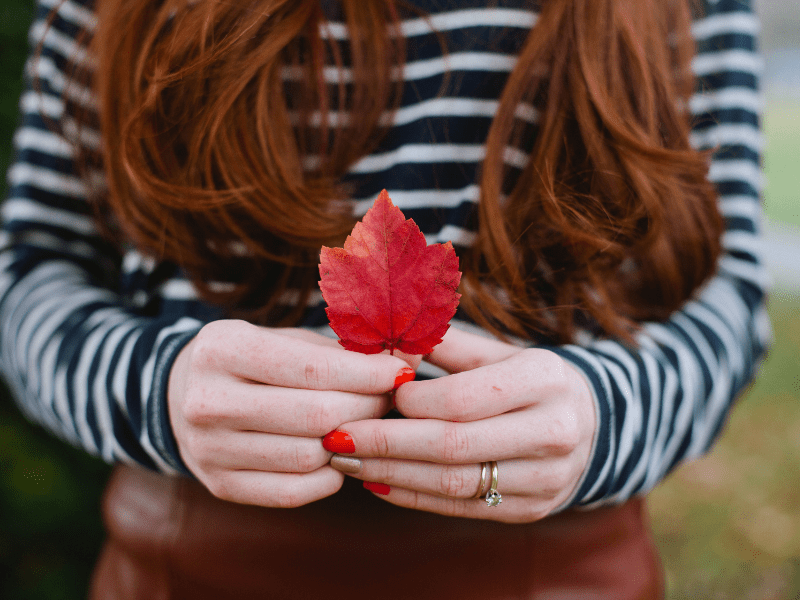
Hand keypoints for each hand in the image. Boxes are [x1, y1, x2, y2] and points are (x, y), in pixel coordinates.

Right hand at [168, 320, 415, 507]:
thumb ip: (340, 350)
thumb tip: (411, 357)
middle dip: (367, 408)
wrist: (183, 393)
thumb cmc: (253, 360)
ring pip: (307, 457)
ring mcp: (208, 449)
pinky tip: (337, 457)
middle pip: (316, 416)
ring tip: (366, 425)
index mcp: (223, 349)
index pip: (314, 369)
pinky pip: (291, 492)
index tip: (402, 372)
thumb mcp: (285, 338)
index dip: (369, 373)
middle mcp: (207, 401)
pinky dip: (328, 478)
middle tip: (389, 400)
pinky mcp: (219, 484)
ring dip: (352, 444)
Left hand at [326, 328, 596, 522]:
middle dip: (386, 443)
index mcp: (544, 378)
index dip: (411, 402)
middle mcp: (553, 431)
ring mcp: (546, 478)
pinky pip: (462, 507)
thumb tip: (381, 341)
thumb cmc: (527, 379)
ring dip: (391, 474)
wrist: (588, 424)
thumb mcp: (498, 351)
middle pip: (454, 445)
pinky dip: (413, 496)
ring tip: (346, 462)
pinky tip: (378, 482)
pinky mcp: (531, 509)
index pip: (464, 397)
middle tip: (336, 437)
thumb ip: (444, 344)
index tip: (374, 395)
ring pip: (454, 483)